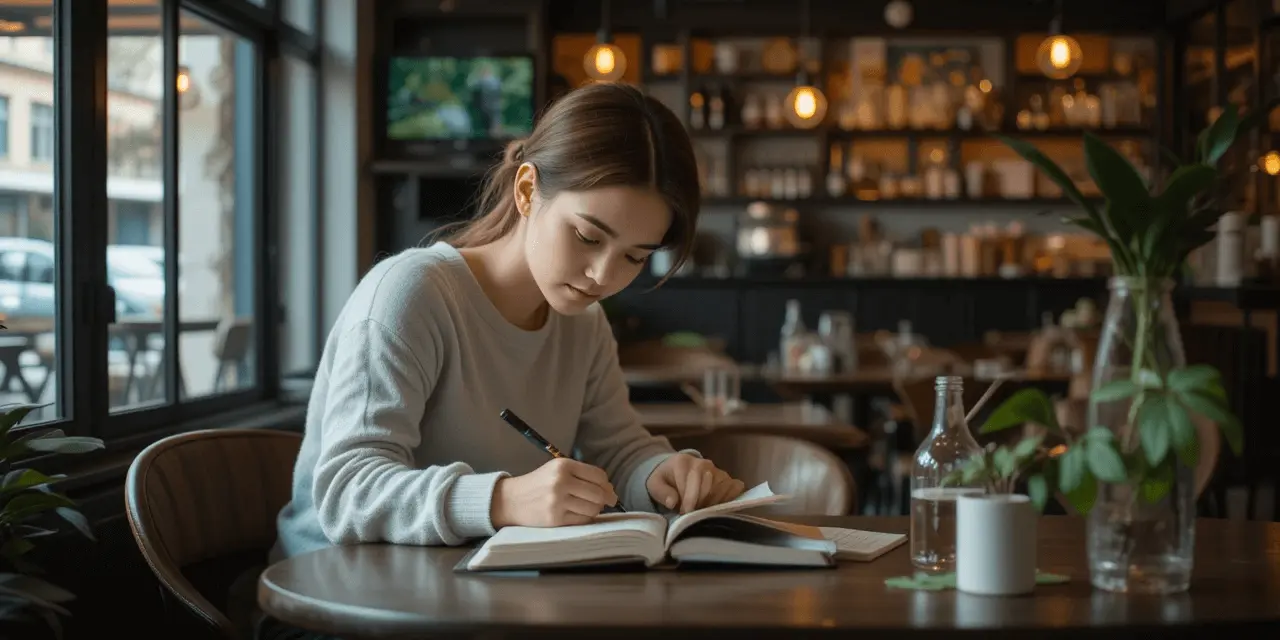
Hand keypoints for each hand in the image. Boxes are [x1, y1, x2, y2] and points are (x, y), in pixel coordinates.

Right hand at [490, 458, 618, 527]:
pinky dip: (584, 519)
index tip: (608, 491)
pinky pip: (582, 520)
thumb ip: (582, 476)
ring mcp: (557, 501)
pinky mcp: (555, 518)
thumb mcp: (557, 470)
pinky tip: (577, 515)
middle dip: (604, 499)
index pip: (598, 475)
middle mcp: (561, 481)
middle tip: (602, 503)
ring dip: (594, 510)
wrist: (512, 500)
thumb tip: (611, 492)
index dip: (606, 485)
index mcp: (563, 465)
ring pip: (593, 508)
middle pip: (598, 493)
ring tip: (585, 508)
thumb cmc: (539, 485)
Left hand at [646, 454, 745, 513]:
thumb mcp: (655, 484)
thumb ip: (662, 492)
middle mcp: (704, 463)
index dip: (688, 501)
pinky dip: (729, 499)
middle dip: (700, 504)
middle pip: (708, 487)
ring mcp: (718, 470)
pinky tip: (716, 505)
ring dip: (712, 504)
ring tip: (701, 509)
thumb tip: (673, 502)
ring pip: (722, 489)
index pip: (692, 482)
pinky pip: (735, 488)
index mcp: (684, 462)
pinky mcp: (728, 478)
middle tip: (692, 514)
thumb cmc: (666, 479)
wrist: (676, 470)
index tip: (683, 513)